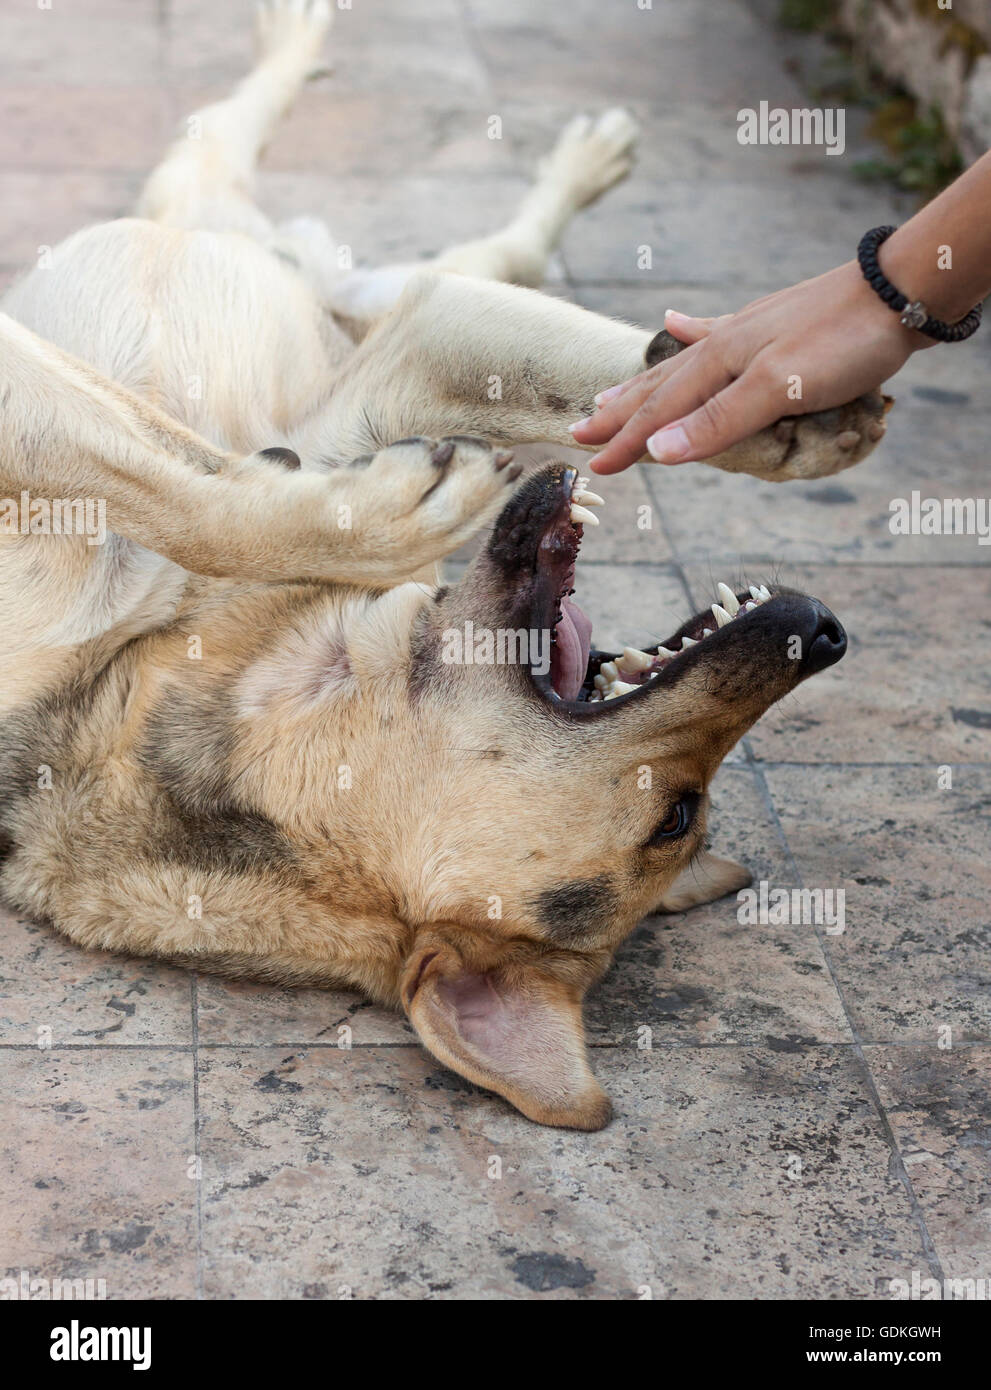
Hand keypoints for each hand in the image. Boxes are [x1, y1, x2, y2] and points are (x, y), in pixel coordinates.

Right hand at [570, 260, 927, 474]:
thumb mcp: (780, 390)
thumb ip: (719, 421)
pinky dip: (690, 329)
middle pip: (658, 385)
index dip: (626, 442)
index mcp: (720, 362)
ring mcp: (746, 332)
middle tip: (579, 431)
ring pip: (679, 363)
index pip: (660, 412)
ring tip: (609, 391)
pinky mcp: (771, 325)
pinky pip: (715, 330)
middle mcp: (723, 345)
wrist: (899, 291)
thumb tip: (658, 451)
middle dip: (619, 413)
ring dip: (643, 381)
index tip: (595, 468)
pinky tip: (675, 319)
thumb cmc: (842, 343)